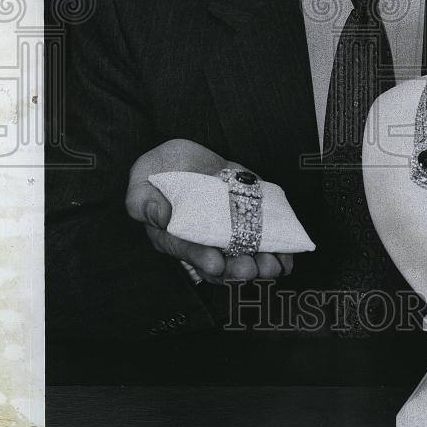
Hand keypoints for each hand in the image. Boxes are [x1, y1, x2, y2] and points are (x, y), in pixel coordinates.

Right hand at [125, 138, 293, 283]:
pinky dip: (278, 249)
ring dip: (261, 265)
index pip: (188, 251)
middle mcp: (203, 240)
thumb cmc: (156, 172)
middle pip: (220, 264)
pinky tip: (287, 255)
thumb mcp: (140, 182)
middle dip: (237, 270)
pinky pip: (264, 239)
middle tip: (249, 269)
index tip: (215, 263)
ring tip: (272, 266)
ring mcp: (227, 231)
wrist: (183, 157)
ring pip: (245, 256)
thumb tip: (161, 216)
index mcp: (174, 236)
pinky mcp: (247, 218)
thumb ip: (143, 202)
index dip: (201, 259)